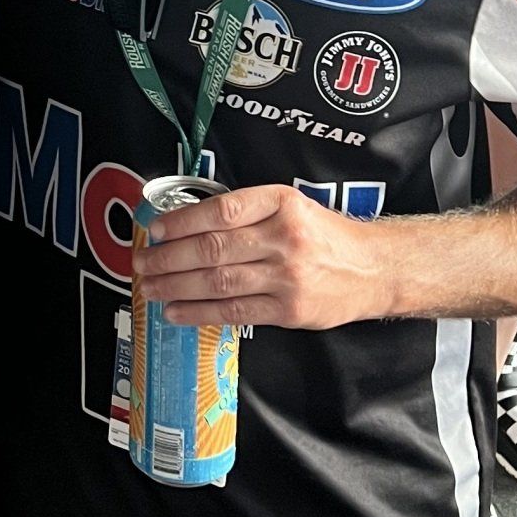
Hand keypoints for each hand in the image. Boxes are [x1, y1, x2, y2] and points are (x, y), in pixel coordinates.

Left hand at [132, 184, 393, 332]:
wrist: (375, 269)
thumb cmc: (325, 237)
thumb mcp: (293, 207)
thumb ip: (248, 213)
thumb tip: (187, 226)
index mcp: (282, 203)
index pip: (221, 210)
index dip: (181, 221)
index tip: (155, 230)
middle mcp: (284, 237)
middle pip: (213, 248)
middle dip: (168, 257)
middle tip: (141, 263)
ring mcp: (287, 276)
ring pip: (218, 281)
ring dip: (176, 286)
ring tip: (150, 288)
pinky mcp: (289, 310)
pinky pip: (234, 312)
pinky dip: (199, 313)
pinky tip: (176, 312)